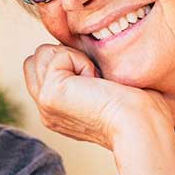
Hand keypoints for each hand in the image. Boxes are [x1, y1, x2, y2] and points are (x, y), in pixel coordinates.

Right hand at [23, 43, 170, 149]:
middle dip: (64, 55)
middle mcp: (45, 110)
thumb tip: (66, 51)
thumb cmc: (133, 106)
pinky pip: (58, 56)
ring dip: (73, 58)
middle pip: (35, 58)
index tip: (94, 79)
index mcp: (55, 111)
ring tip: (94, 81)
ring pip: (42, 53)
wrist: (139, 123)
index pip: (40, 67)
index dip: (66, 60)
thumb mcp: (96, 89)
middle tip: (93, 78)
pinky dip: (81, 62)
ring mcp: (44, 104)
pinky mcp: (49, 94)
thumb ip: (75, 76)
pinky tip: (95, 82)